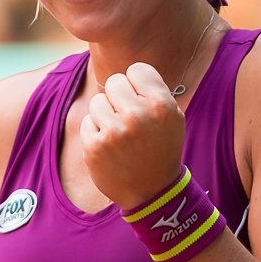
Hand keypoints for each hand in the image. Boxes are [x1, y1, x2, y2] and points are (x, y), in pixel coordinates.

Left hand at [80, 63, 184, 208]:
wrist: (152, 192)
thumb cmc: (161, 149)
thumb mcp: (172, 118)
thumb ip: (153, 91)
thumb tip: (128, 71)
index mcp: (161, 105)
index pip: (137, 70)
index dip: (137, 84)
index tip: (141, 100)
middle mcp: (137, 116)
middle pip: (114, 81)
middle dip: (119, 97)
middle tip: (128, 118)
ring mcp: (114, 132)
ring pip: (98, 101)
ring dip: (106, 114)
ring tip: (120, 133)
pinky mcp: (95, 146)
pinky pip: (87, 121)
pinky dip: (95, 131)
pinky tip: (109, 145)